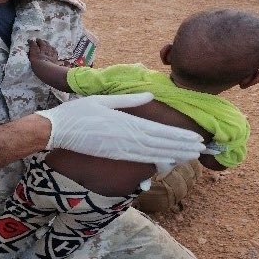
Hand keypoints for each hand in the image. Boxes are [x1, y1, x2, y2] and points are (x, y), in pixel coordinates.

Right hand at [36, 93, 204, 167]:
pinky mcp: (113, 155)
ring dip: (174, 155)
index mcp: (126, 121)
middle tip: (201, 149)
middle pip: (160, 144)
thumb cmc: (77, 112)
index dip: (178, 136)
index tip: (195, 138)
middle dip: (182, 146)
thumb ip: (128, 100)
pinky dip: (156, 161)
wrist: (56, 130)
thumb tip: (150, 96)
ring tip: (191, 156)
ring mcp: (120, 148)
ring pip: (152, 154)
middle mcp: (126, 137)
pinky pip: (139, 160)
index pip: (159, 131)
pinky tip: (168, 162)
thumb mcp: (104, 100)